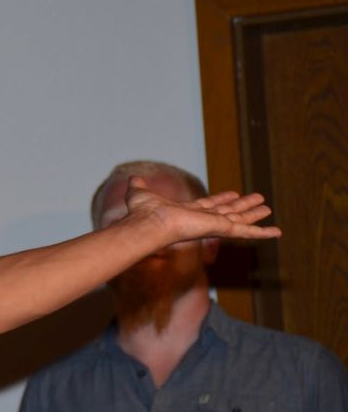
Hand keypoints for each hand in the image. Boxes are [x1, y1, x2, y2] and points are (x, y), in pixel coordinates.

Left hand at [124, 175, 277, 244]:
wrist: (149, 222)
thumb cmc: (143, 212)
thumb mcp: (139, 193)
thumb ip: (138, 186)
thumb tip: (133, 179)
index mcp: (188, 212)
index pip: (209, 206)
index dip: (222, 200)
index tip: (234, 194)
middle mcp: (203, 220)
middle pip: (228, 212)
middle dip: (243, 206)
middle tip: (260, 200)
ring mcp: (213, 225)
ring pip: (240, 219)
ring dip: (254, 214)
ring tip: (269, 208)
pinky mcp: (221, 229)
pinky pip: (246, 231)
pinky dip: (262, 232)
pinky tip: (277, 232)